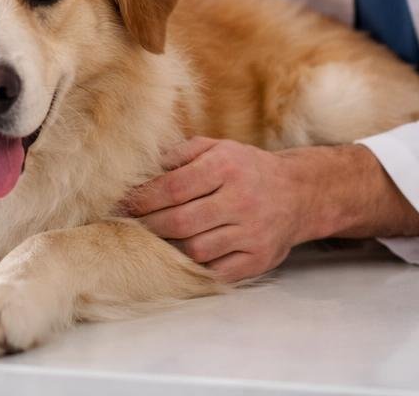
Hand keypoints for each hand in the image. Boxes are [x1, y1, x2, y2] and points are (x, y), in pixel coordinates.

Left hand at [120, 137, 312, 283]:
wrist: (298, 192)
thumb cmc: (246, 168)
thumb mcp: (217, 148)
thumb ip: (180, 153)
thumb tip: (143, 169)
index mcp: (227, 167)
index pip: (173, 187)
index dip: (142, 199)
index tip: (121, 205)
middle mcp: (241, 200)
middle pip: (181, 222)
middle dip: (147, 226)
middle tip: (126, 227)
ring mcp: (252, 233)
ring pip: (196, 250)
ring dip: (167, 248)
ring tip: (150, 243)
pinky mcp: (258, 259)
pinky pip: (217, 271)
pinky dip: (194, 268)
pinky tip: (179, 259)